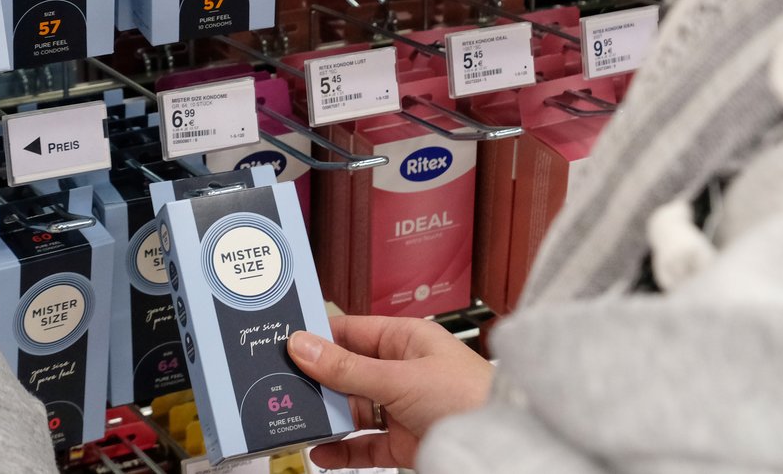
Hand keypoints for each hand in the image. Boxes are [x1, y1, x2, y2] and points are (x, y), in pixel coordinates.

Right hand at [289, 316, 493, 469]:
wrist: (502, 445)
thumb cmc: (469, 397)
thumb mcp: (399, 378)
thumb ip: (347, 368)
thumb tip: (303, 346)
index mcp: (405, 339)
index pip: (351, 331)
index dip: (318, 337)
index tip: (283, 342)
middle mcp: (401, 369)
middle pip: (347, 372)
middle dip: (316, 382)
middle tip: (280, 386)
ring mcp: (401, 406)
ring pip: (352, 409)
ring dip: (326, 417)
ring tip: (295, 420)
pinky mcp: (402, 441)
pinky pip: (363, 444)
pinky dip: (342, 449)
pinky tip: (321, 450)